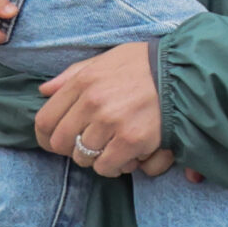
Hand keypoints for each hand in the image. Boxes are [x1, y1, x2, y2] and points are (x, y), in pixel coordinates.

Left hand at [35, 41, 164, 176]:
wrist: (183, 72)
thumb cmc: (145, 65)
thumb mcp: (106, 59)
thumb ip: (72, 74)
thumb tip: (44, 90)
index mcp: (83, 81)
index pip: (45, 120)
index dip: (46, 137)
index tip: (56, 143)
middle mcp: (92, 102)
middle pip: (61, 143)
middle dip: (72, 150)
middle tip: (88, 147)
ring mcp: (111, 122)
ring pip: (84, 157)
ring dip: (96, 158)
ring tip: (112, 149)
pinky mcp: (131, 140)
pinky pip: (107, 166)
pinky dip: (114, 167)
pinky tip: (126, 157)